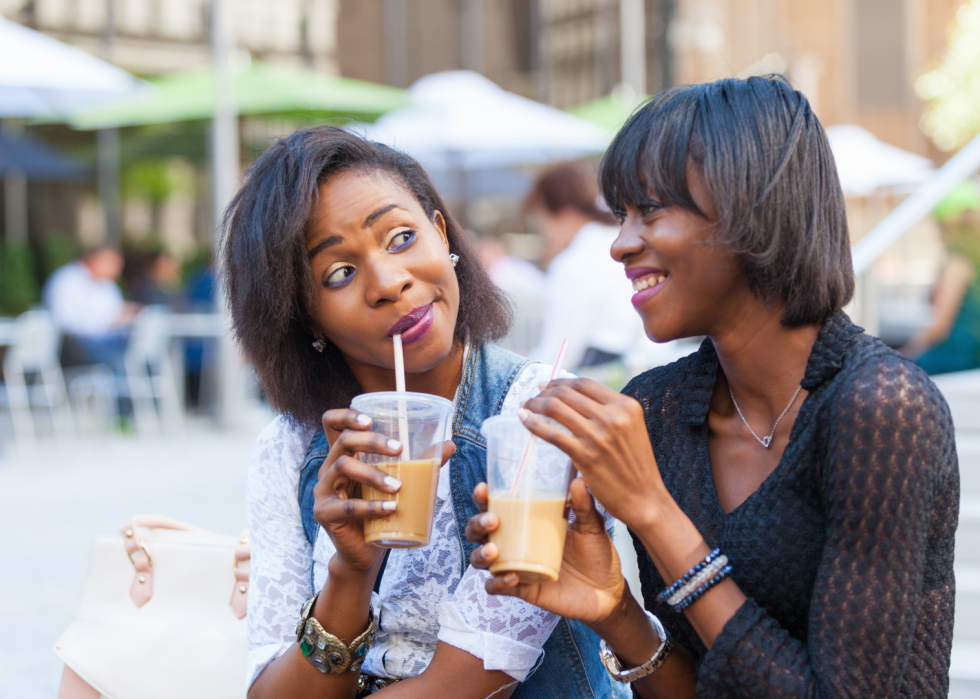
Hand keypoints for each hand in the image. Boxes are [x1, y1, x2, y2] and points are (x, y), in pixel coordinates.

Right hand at [314, 408, 454, 572]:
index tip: (370, 420)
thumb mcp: (398, 481)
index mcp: (344, 455)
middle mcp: (329, 468)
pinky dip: (370, 507)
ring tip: (398, 487)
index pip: (332, 423)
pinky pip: (346, 506)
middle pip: (343, 441)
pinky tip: (390, 509)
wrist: (364, 550)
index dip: (346, 416)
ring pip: (343, 468)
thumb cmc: (380, 510)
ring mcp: (323, 490)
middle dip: (372, 441)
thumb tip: (449, 444)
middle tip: (399, 449)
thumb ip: (420, 463)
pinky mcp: (325, 513)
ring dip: (374, 474)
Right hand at [465, 478, 628, 625]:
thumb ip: (584, 505)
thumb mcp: (591, 527)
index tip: (484, 489)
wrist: (608, 591)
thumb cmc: (596, 554)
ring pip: (481, 559)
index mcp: (526, 523)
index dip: (483, 498)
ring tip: (494, 550)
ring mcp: (517, 566)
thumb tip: (577, 481)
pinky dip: (498, 583)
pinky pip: (497, 588)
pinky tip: (512, 577)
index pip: (496, 506)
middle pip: (479, 531)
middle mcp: (515, 543)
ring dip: (480, 553)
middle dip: (477, 524)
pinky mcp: (523, 590)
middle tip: (493, 521)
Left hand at [519, 378, 666, 528]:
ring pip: (556, 408)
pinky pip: (552, 433)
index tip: (547, 385)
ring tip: (526, 407)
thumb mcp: (631, 428)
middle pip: (567, 393)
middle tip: (533, 397)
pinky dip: (534, 423)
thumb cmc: (635, 466)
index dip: (560, 381)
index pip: (584, 383)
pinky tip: (524, 420)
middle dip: (544, 392)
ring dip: (535, 404)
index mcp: (626, 406)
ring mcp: (598, 435)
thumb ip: (610, 412)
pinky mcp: (585, 456)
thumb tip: (577, 399)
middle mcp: (613, 416)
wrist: (644, 499)